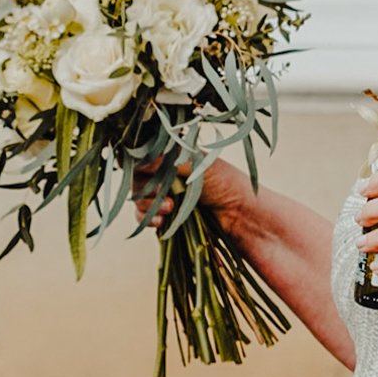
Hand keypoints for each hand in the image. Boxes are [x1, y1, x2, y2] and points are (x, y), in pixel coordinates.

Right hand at [132, 155, 252, 231]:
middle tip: (163, 193)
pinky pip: (144, 217)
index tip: (145, 171)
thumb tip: (135, 158)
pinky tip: (161, 221)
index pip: (142, 154)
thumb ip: (165, 161)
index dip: (140, 163)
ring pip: (138, 198)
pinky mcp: (166, 215)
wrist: (242, 214)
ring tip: (169, 208)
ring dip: (147, 205)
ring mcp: (165, 194)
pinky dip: (148, 219)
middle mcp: (166, 173)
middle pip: (136, 177)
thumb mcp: (195, 165)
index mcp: (173, 154)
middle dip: (145, 187)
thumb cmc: (225, 183)